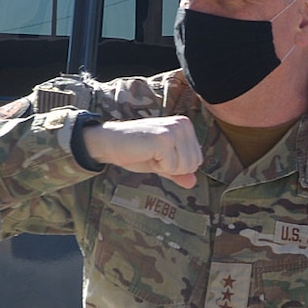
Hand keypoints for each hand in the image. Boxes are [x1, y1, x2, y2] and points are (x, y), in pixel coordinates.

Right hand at [81, 115, 201, 187]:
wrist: (110, 143)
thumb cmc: (135, 151)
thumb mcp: (161, 163)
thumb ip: (178, 171)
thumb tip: (193, 183)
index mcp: (185, 126)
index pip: (197, 160)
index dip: (177, 166)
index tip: (159, 155)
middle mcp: (182, 124)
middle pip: (193, 165)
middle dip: (172, 168)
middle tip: (153, 155)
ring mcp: (173, 130)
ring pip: (185, 167)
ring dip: (164, 167)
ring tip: (150, 154)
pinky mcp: (164, 139)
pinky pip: (171, 167)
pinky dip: (158, 167)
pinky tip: (146, 154)